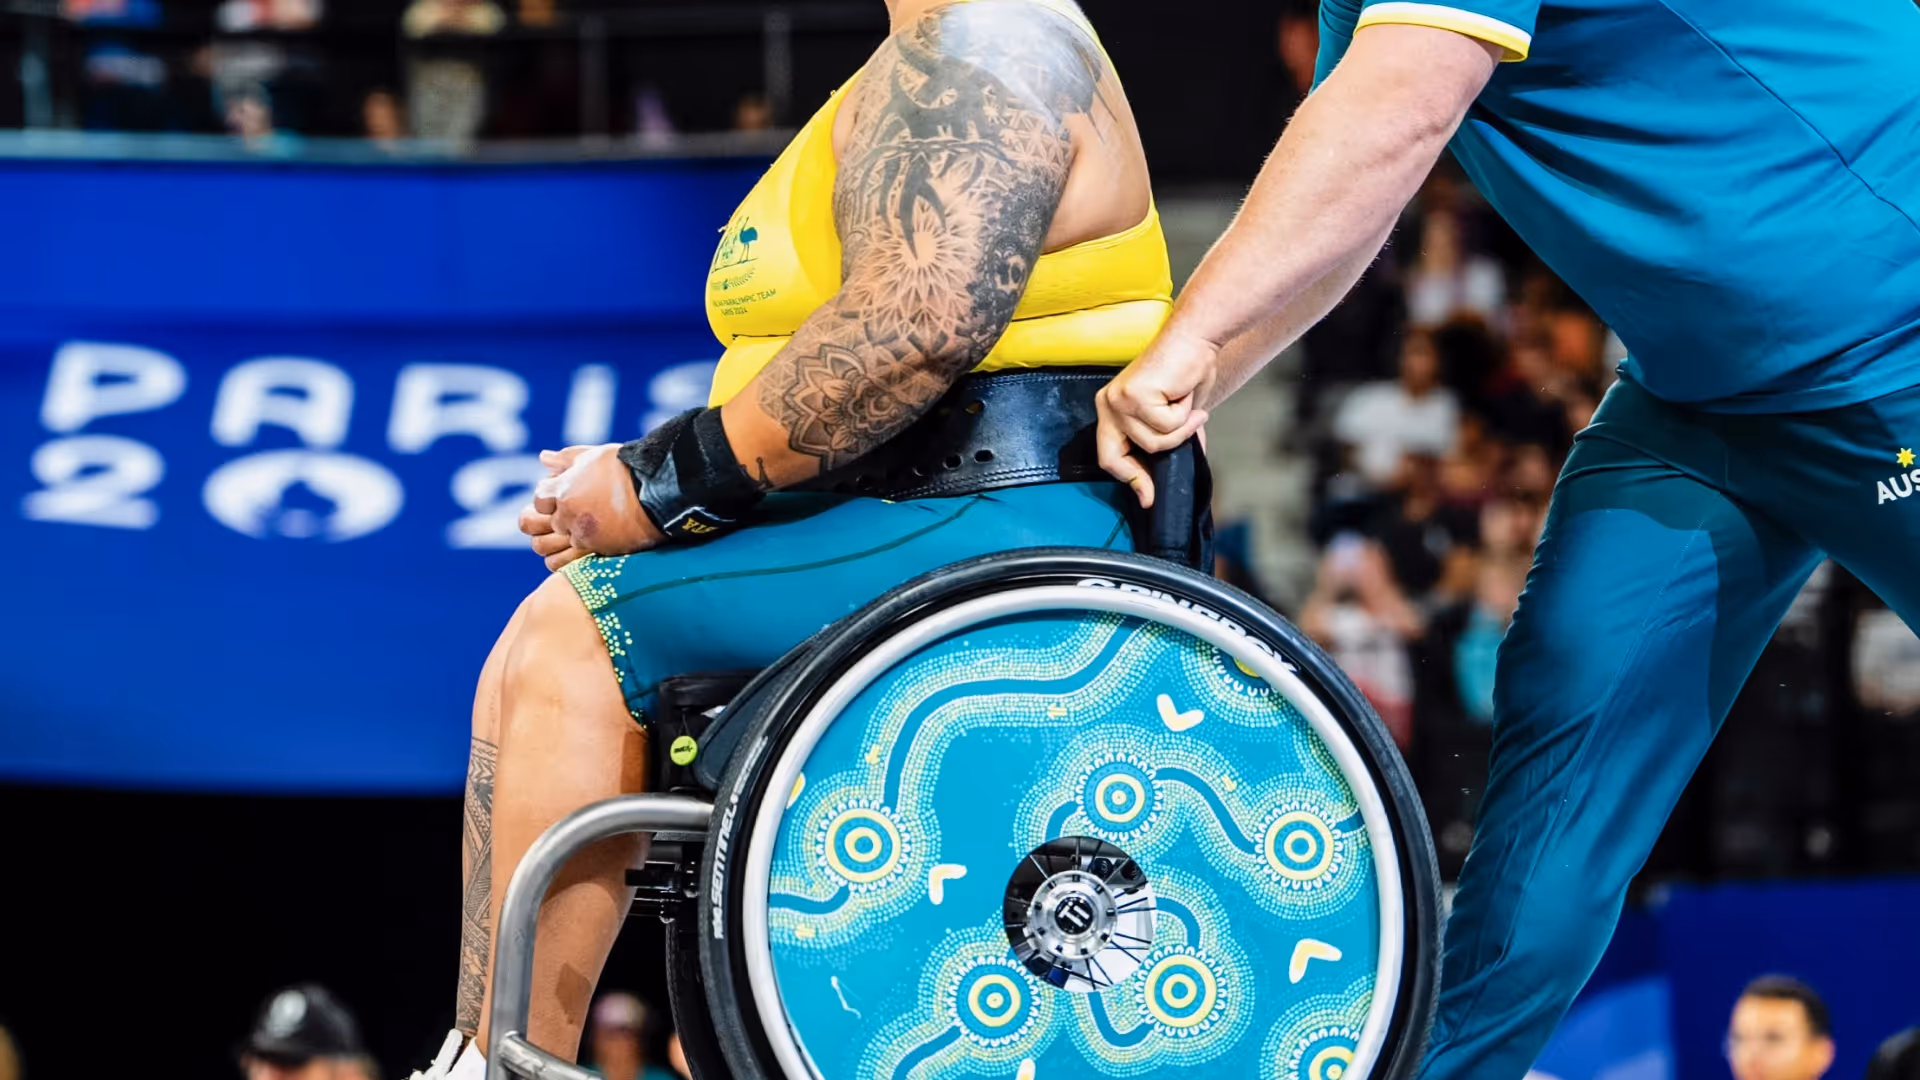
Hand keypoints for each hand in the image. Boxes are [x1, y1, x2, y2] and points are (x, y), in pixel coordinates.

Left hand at [519, 443, 664, 570]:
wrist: (659, 491)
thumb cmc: (628, 469)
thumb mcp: (594, 455)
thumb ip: (566, 458)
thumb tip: (543, 458)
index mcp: (564, 488)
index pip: (539, 500)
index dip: (549, 499)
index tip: (562, 498)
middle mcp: (567, 513)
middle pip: (538, 525)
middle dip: (548, 521)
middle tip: (563, 519)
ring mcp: (581, 534)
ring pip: (546, 546)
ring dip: (554, 541)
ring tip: (572, 535)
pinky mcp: (595, 550)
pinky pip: (563, 563)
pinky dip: (564, 558)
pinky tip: (577, 549)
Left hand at [1096, 325, 1217, 506]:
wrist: (1196, 339)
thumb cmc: (1187, 371)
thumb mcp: (1176, 415)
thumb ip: (1169, 441)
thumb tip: (1173, 477)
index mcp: (1112, 409)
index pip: (1109, 455)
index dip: (1129, 480)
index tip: (1148, 498)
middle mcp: (1108, 404)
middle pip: (1113, 458)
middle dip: (1140, 473)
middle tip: (1164, 475)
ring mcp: (1118, 400)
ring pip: (1152, 443)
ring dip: (1181, 429)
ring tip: (1189, 406)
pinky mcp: (1134, 395)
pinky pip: (1166, 426)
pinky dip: (1185, 416)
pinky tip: (1185, 395)